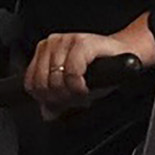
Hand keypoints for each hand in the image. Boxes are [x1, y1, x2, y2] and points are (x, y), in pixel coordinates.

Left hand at [24, 20, 154, 112]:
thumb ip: (57, 101)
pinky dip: (78, 86)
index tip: (60, 104)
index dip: (45, 99)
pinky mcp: (82, 42)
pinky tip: (86, 88)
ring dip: (71, 94)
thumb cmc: (99, 69)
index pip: (31, 82)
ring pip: (56, 79)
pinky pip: (72, 72)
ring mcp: (67, 40)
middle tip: (74, 100)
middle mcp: (52, 43)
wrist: (123, 55)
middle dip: (59, 98)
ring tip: (81, 94)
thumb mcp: (73, 88)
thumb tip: (46, 114)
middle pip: (42, 83)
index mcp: (44, 51)